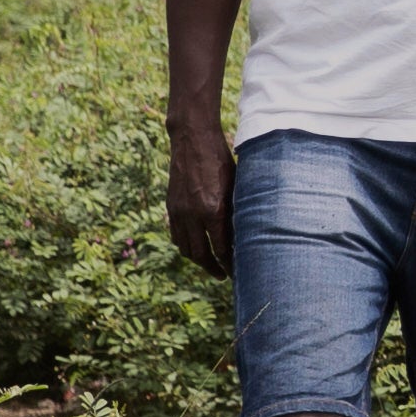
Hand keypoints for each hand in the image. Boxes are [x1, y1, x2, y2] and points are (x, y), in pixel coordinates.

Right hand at [167, 128, 232, 276]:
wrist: (193, 140)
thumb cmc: (222, 160)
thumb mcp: (235, 186)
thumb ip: (236, 212)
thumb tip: (244, 237)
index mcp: (213, 210)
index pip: (221, 249)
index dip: (229, 264)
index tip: (237, 272)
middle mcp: (193, 215)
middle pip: (201, 255)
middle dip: (213, 268)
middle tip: (223, 275)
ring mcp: (179, 212)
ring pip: (185, 248)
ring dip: (198, 260)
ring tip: (210, 265)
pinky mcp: (171, 207)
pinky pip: (176, 235)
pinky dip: (185, 246)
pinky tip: (195, 247)